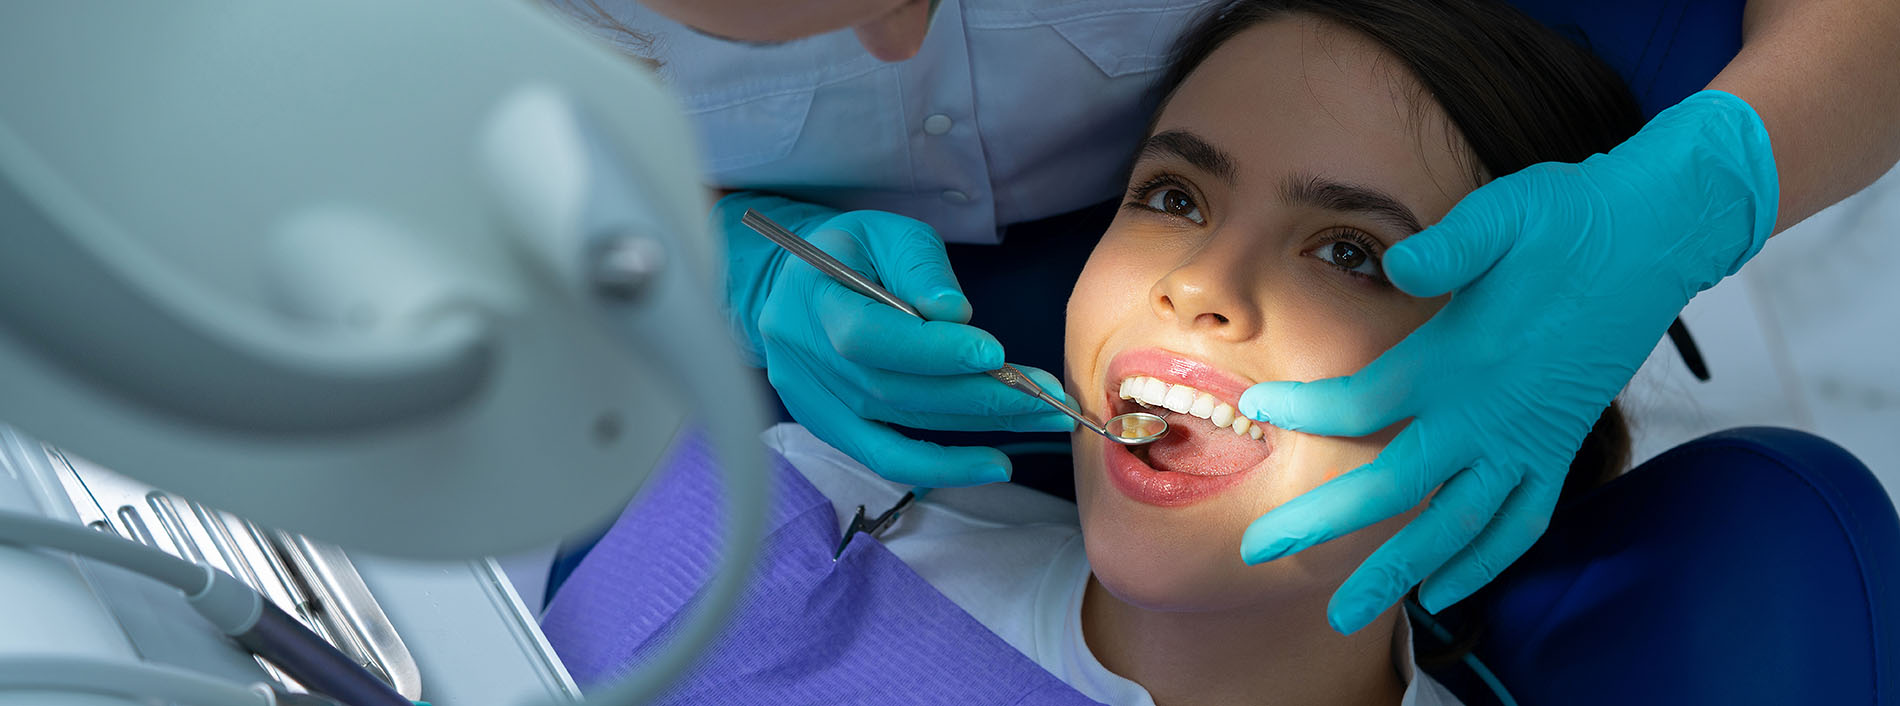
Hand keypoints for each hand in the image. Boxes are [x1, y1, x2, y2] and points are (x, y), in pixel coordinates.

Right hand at [717, 192, 1073, 486]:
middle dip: (978, 396)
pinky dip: (943, 467)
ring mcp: (811, 402)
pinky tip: (993, 463)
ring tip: (1041, 419)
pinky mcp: (829, 429)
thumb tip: (955, 315)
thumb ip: (919, 268)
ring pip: (899, 426)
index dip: (930, 351)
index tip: (995, 353)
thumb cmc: (855, 252)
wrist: (799, 285)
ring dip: (977, 427)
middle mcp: (801, 358)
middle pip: (893, 390)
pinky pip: (886, 459)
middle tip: (1047, 397)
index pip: (867, 336)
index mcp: (809, 298)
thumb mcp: (889, 234)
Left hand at [1235, 91, 1780, 632]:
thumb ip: (1450, 245)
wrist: (1657, 233)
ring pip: (1455, 525)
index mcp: (1463, 356)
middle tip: (1258, 551)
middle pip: (1394, 485)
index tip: (1257, 409)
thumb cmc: (1569, 217)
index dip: (1306, 409)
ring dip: (1398, 570)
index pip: (1365, 400)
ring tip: (1346, 612)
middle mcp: (1490, 411)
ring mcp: (1528, 439)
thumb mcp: (1504, 213)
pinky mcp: (1559, 447)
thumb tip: (1397, 263)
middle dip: (1322, 521)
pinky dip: (1484, 563)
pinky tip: (1443, 593)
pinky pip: (1521, 524)